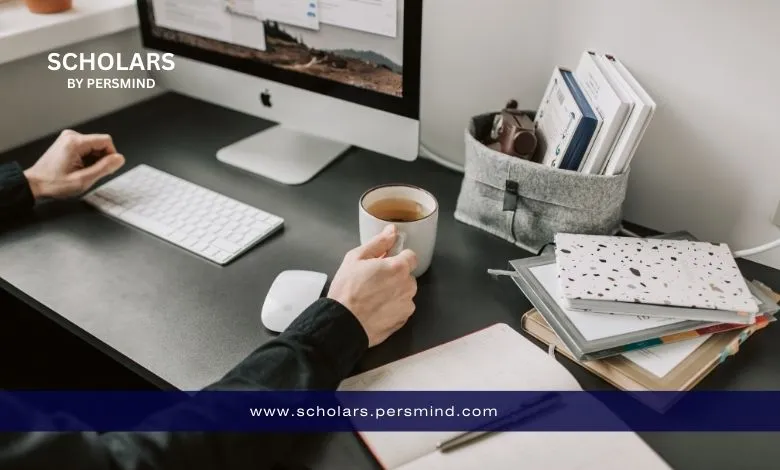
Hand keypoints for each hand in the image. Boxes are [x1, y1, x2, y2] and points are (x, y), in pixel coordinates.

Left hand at [24, 129, 124, 199]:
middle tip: (90, 174)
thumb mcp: (83, 180)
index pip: (106, 141)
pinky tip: (78, 168)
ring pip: (94, 146)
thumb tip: (119, 159)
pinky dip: (87, 159)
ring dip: (93, 160)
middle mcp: (71, 136)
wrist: (34, 184)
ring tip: (81, 172)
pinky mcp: (67, 142)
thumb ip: (104, 168)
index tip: (106, 169)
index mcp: (75, 142)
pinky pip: (86, 148)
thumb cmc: (54, 184)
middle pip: (100, 143)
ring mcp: (68, 138)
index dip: (111, 155)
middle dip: (101, 159)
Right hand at [328, 225, 417, 347]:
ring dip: (394, 292)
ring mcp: (407, 305)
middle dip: (395, 276)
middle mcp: (408, 286)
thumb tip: (392, 231)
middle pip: (407, 275)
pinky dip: (392, 308)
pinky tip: (376, 309)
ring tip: (373, 297)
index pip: (410, 256)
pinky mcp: (403, 321)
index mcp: (398, 268)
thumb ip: (378, 243)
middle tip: (374, 281)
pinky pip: (401, 309)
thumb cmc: (346, 289)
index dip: (397, 258)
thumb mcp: (356, 258)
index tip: (384, 263)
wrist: (342, 323)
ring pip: (404, 293)